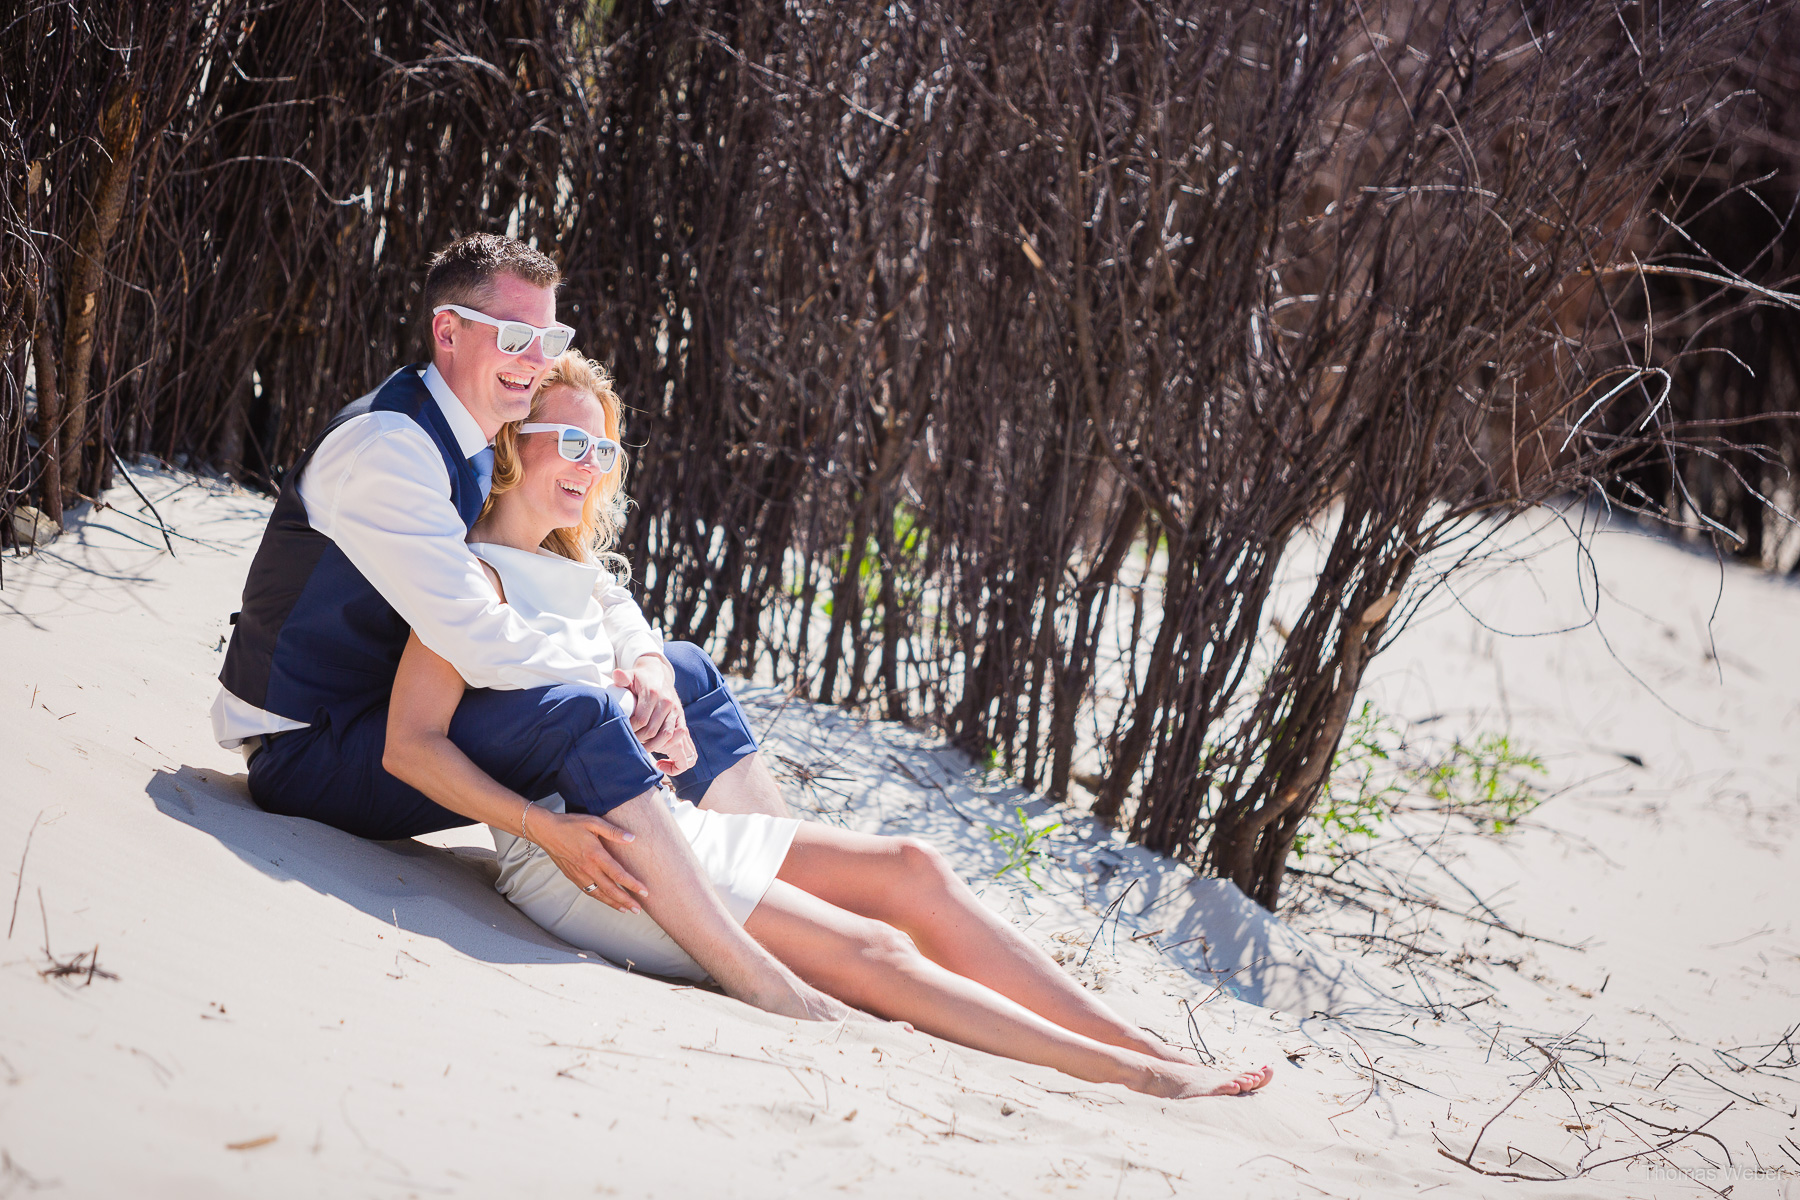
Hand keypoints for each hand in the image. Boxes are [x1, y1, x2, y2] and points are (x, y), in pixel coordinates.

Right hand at [529, 806, 649, 912]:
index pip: (618, 874)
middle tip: (638, 910)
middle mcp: (588, 868)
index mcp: (596, 855)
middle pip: (610, 890)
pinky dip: (599, 898)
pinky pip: (588, 891)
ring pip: (599, 894)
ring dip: (613, 903)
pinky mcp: (572, 877)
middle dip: (626, 901)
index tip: (645, 892)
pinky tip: (606, 900)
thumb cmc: (570, 824)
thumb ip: (613, 831)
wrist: (545, 831)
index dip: (633, 885)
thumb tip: (632, 838)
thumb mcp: (593, 821)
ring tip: (626, 910)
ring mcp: (579, 874)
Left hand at [613, 655, 697, 774]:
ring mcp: (676, 710)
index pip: (641, 719)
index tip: (623, 733)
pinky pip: (679, 735)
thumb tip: (617, 675)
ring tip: (642, 750)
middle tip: (630, 744)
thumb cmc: (640, 679)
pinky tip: (659, 751)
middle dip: (640, 740)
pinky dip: (669, 744)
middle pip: (653, 729)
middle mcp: (667, 702)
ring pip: (667, 735)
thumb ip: (622, 676)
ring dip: (653, 746)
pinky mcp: (681, 717)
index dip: (631, 729)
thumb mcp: (630, 676)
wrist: (658, 674)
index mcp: (654, 693)